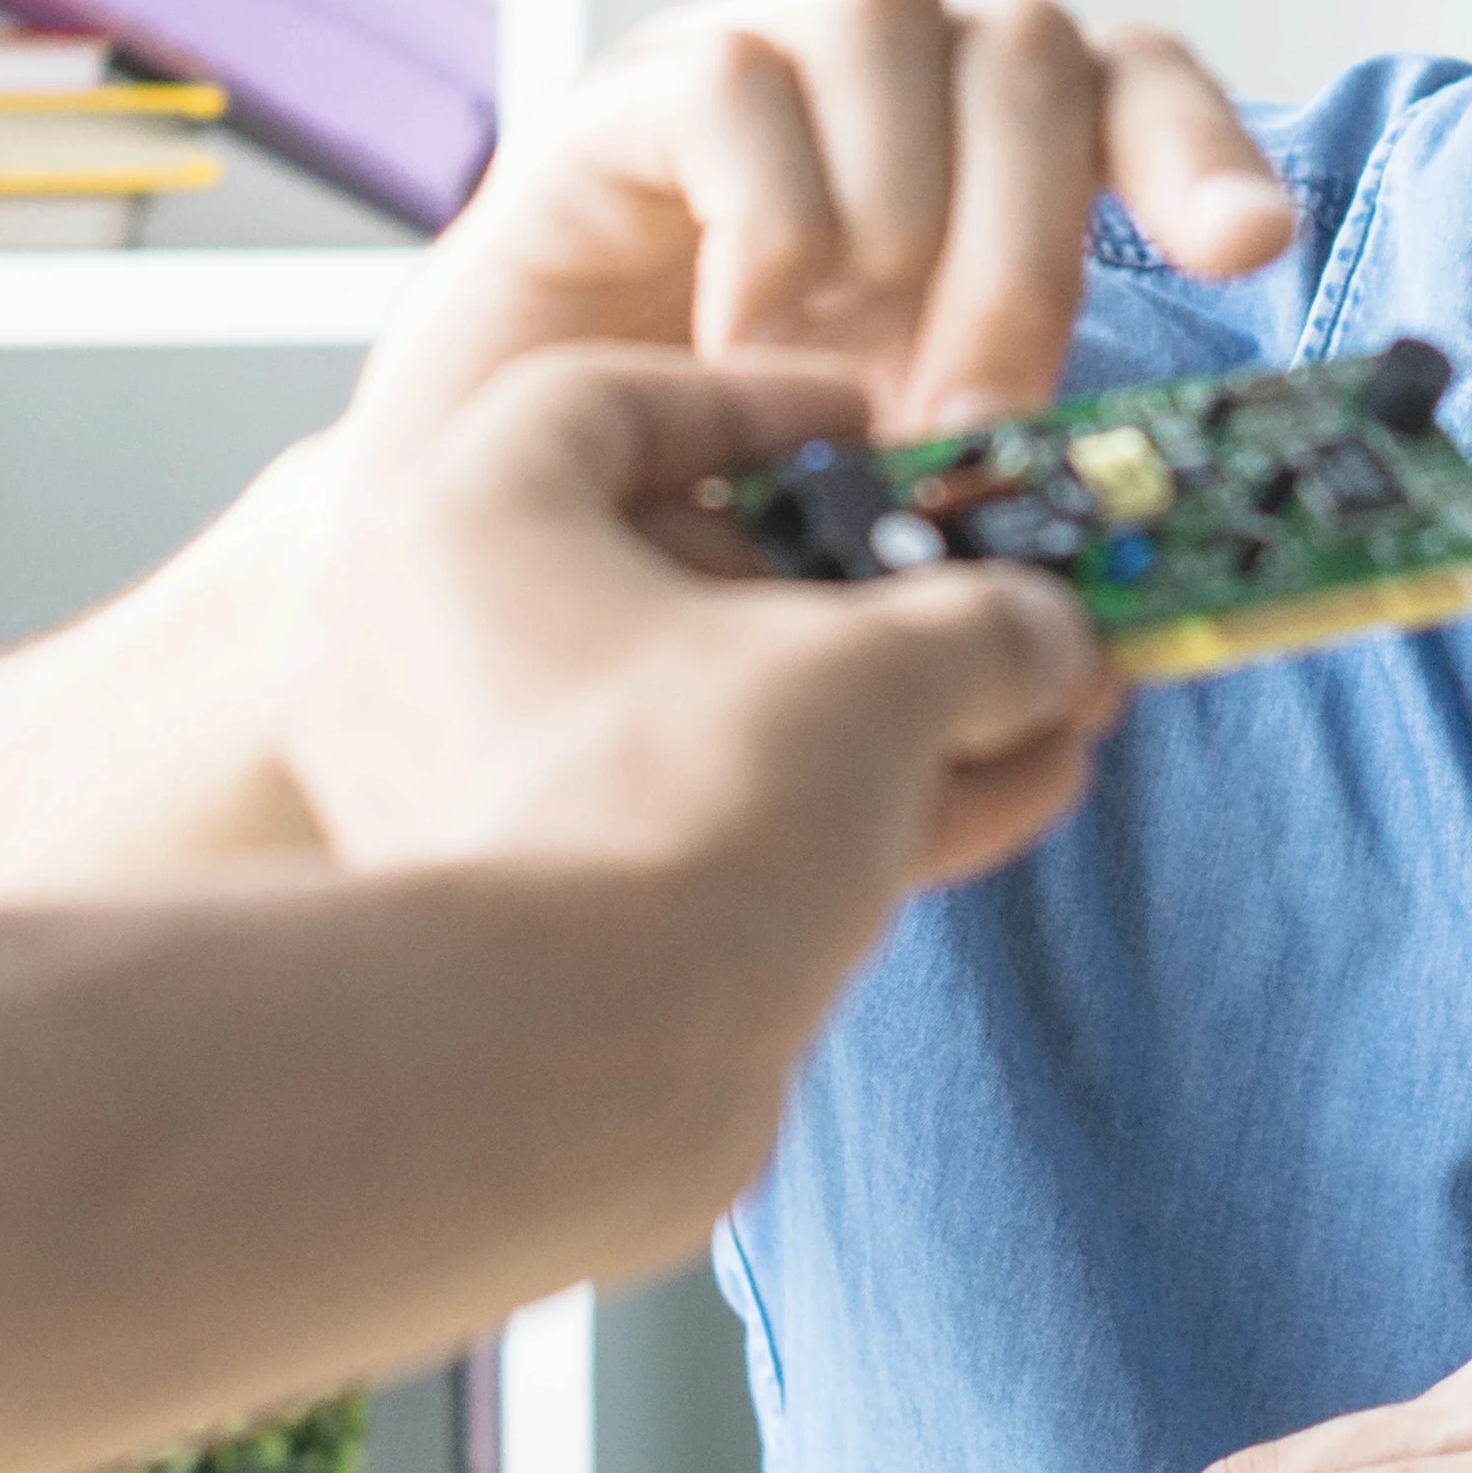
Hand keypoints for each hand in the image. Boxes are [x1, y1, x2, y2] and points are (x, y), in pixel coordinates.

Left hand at [289, 346, 1117, 1028]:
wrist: (579, 1071)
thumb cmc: (676, 811)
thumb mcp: (879, 671)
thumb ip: (979, 624)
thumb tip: (1045, 635)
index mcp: (459, 522)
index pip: (605, 401)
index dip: (758, 405)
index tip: (866, 433)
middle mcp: (426, 649)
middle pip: (670, 576)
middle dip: (860, 597)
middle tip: (983, 604)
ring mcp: (469, 789)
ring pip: (696, 715)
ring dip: (873, 715)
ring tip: (1033, 717)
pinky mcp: (528, 915)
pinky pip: (688, 822)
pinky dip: (828, 811)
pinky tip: (995, 805)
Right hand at [358, 0, 1294, 459]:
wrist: (490, 541)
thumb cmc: (702, 513)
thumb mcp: (897, 496)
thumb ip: (1005, 475)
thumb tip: (1118, 546)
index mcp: (978, 169)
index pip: (1128, 83)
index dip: (1196, 153)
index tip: (1242, 254)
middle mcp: (880, 93)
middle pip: (1026, 47)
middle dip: (1024, 246)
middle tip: (973, 416)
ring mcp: (750, 73)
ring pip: (889, 6)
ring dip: (895, 207)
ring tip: (832, 370)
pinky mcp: (622, 102)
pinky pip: (735, 77)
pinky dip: (765, 216)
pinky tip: (733, 344)